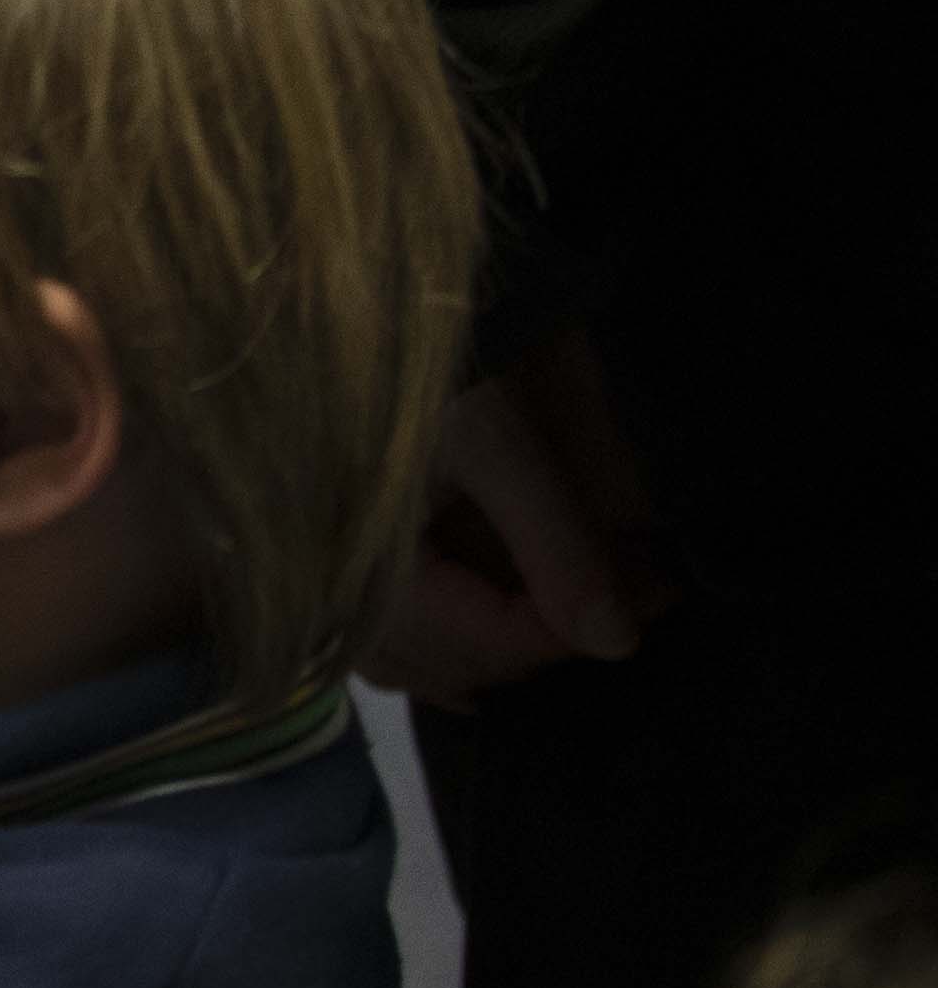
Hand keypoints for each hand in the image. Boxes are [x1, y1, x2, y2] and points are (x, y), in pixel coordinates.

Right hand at [361, 343, 666, 708]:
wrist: (355, 321)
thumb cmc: (425, 376)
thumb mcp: (500, 449)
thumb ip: (557, 546)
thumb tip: (618, 643)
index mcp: (374, 574)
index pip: (489, 642)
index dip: (574, 628)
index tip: (654, 595)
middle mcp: (342, 599)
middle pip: (464, 662)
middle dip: (552, 634)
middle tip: (640, 590)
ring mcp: (333, 594)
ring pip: (425, 665)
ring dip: (501, 649)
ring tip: (574, 612)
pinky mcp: (337, 576)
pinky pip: (390, 647)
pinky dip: (444, 649)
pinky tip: (483, 641)